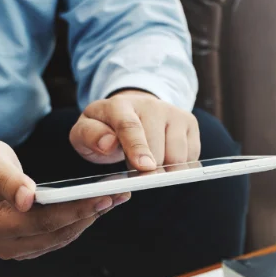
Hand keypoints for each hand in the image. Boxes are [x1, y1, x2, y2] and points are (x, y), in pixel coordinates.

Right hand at [0, 138, 128, 259]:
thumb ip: (7, 178)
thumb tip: (27, 199)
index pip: (44, 221)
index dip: (75, 210)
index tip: (103, 196)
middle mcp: (6, 245)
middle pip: (58, 232)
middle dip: (91, 213)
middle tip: (120, 193)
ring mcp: (18, 249)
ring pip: (63, 236)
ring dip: (91, 217)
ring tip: (116, 196)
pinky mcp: (29, 247)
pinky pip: (60, 235)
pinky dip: (80, 219)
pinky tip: (99, 203)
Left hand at [69, 90, 199, 169]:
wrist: (130, 113)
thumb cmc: (105, 129)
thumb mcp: (84, 132)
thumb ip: (89, 136)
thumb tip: (107, 143)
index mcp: (120, 106)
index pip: (131, 127)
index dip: (138, 148)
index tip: (144, 167)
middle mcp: (151, 105)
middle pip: (158, 150)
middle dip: (148, 170)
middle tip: (136, 171)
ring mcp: (174, 113)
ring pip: (178, 157)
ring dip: (164, 170)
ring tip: (149, 163)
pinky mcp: (190, 123)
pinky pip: (191, 157)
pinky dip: (178, 166)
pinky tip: (164, 158)